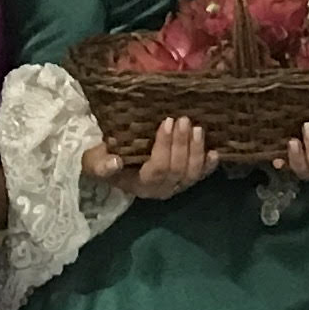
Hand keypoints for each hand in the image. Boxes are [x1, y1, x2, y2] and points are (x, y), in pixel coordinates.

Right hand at [90, 114, 213, 200]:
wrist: (113, 164)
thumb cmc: (104, 160)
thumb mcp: (94, 162)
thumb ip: (100, 165)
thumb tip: (115, 162)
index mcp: (140, 185)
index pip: (158, 169)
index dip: (165, 147)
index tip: (166, 122)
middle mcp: (161, 189)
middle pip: (178, 170)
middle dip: (182, 144)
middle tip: (184, 119)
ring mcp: (176, 186)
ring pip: (193, 173)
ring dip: (197, 150)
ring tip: (197, 128)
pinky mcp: (186, 180)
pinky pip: (202, 175)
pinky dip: (210, 165)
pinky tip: (215, 152)